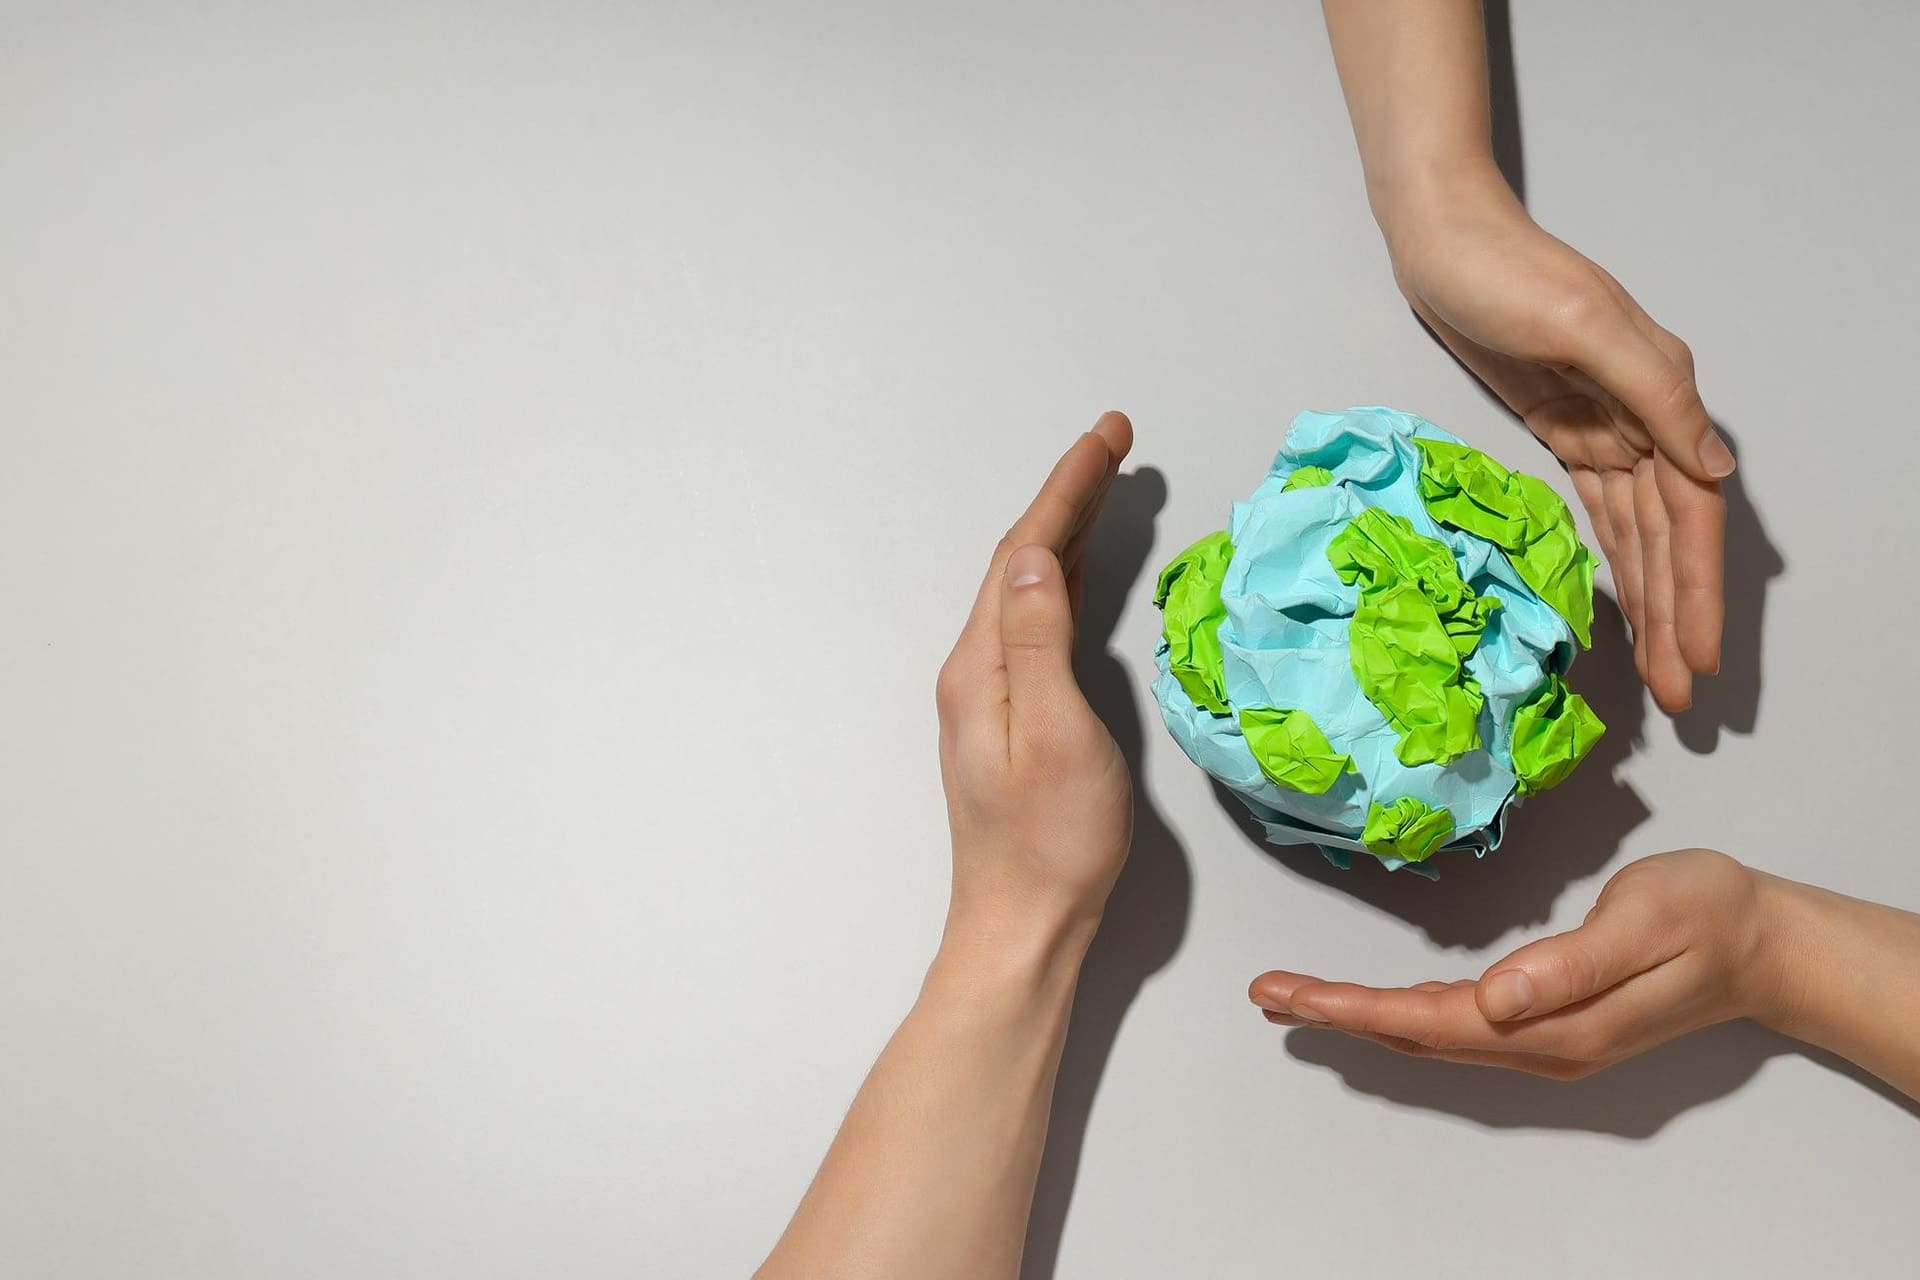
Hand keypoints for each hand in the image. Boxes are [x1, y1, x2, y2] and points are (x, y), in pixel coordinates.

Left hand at [935, 412, 1134, 951]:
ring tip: (1104, 484)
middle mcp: (976, 669)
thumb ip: (1038, 639)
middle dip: (1069, 495)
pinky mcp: (1011, 717)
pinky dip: (1061, 579)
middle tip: (1114, 441)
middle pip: (1022, 559)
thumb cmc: (1051, 842)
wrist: (1023, 924)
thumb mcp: (1055, 733)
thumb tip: (1030, 556)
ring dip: (1065, 531)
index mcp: (982, 665)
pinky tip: (1076, 570)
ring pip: (1028, 588)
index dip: (1068, 488)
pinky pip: (1035, 621)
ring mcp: (990, 694)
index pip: (1024, 552)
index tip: (1107, 436)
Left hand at [1248, 849, 1787, 1078]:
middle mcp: (1540, 1044)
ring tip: (1297, 995)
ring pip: (1431, 1033)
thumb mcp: (1645, 923)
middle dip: (1336, 1014)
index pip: (1431, 1022)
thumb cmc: (1708, 916)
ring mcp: (1546, 1037)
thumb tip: (1494, 998)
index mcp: (1555, 1025)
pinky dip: (1404, 1012)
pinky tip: (1376, 1002)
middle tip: (1265, 993)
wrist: (1766, 941)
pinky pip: (1458, 1024)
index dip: (1354, 1008)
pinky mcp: (1551, 1019)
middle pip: (1416, 1034)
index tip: (1290, 993)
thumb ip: (1570, 965)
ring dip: (1361, 1014)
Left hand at [1380, 167, 1730, 712]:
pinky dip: (1616, 558)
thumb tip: (1711, 463)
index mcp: (1657, 393)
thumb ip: (1650, 389)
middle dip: (1677, 616)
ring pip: (1638, 533)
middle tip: (1681, 693)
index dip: (1695, 591)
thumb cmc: (1505, 272)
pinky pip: (1603, 510)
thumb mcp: (1580, 322)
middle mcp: (1642, 415)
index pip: (1687, 515)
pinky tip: (1621, 600)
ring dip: (1651, 600)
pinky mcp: (1564, 426)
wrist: (1442, 238)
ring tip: (1656, 669)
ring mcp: (1603, 424)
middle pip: (1669, 538)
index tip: (1697, 660)